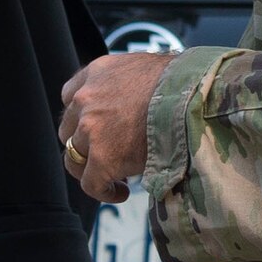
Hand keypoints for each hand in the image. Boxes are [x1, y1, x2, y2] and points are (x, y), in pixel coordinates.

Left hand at [60, 52, 174, 202]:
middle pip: (69, 130)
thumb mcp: (144, 69)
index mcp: (96, 73)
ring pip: (75, 159)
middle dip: (86, 144)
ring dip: (92, 169)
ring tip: (115, 177)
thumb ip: (126, 84)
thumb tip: (135, 103)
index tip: (96, 129)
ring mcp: (90, 128)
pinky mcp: (103, 157)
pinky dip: (104, 191)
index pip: (70, 96)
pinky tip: (122, 192)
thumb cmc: (182, 82)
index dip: (81, 116)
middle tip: (108, 154)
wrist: (192, 95)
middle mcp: (86, 98)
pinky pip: (91, 184)